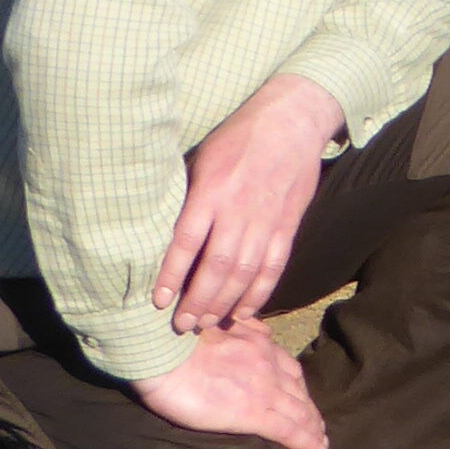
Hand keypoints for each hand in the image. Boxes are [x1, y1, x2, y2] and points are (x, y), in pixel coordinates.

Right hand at [134, 321, 331, 448]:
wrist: (160, 349)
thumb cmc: (174, 337)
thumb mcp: (214, 322)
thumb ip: (236, 328)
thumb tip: (247, 328)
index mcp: (256, 342)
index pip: (288, 367)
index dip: (297, 385)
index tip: (302, 397)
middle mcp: (267, 363)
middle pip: (298, 390)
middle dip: (309, 408)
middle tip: (317, 424)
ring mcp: (263, 388)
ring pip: (299, 411)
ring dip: (313, 428)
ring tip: (320, 441)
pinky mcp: (252, 412)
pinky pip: (288, 430)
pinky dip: (306, 442)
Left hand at [154, 73, 345, 335]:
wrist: (291, 122)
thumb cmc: (238, 136)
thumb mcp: (204, 156)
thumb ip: (190, 193)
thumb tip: (164, 227)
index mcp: (212, 191)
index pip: (188, 241)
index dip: (172, 274)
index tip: (159, 301)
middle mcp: (239, 210)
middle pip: (217, 266)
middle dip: (198, 300)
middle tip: (182, 326)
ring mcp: (266, 221)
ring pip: (244, 273)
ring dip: (224, 303)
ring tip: (205, 322)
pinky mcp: (287, 227)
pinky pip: (272, 267)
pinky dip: (258, 293)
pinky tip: (243, 311)